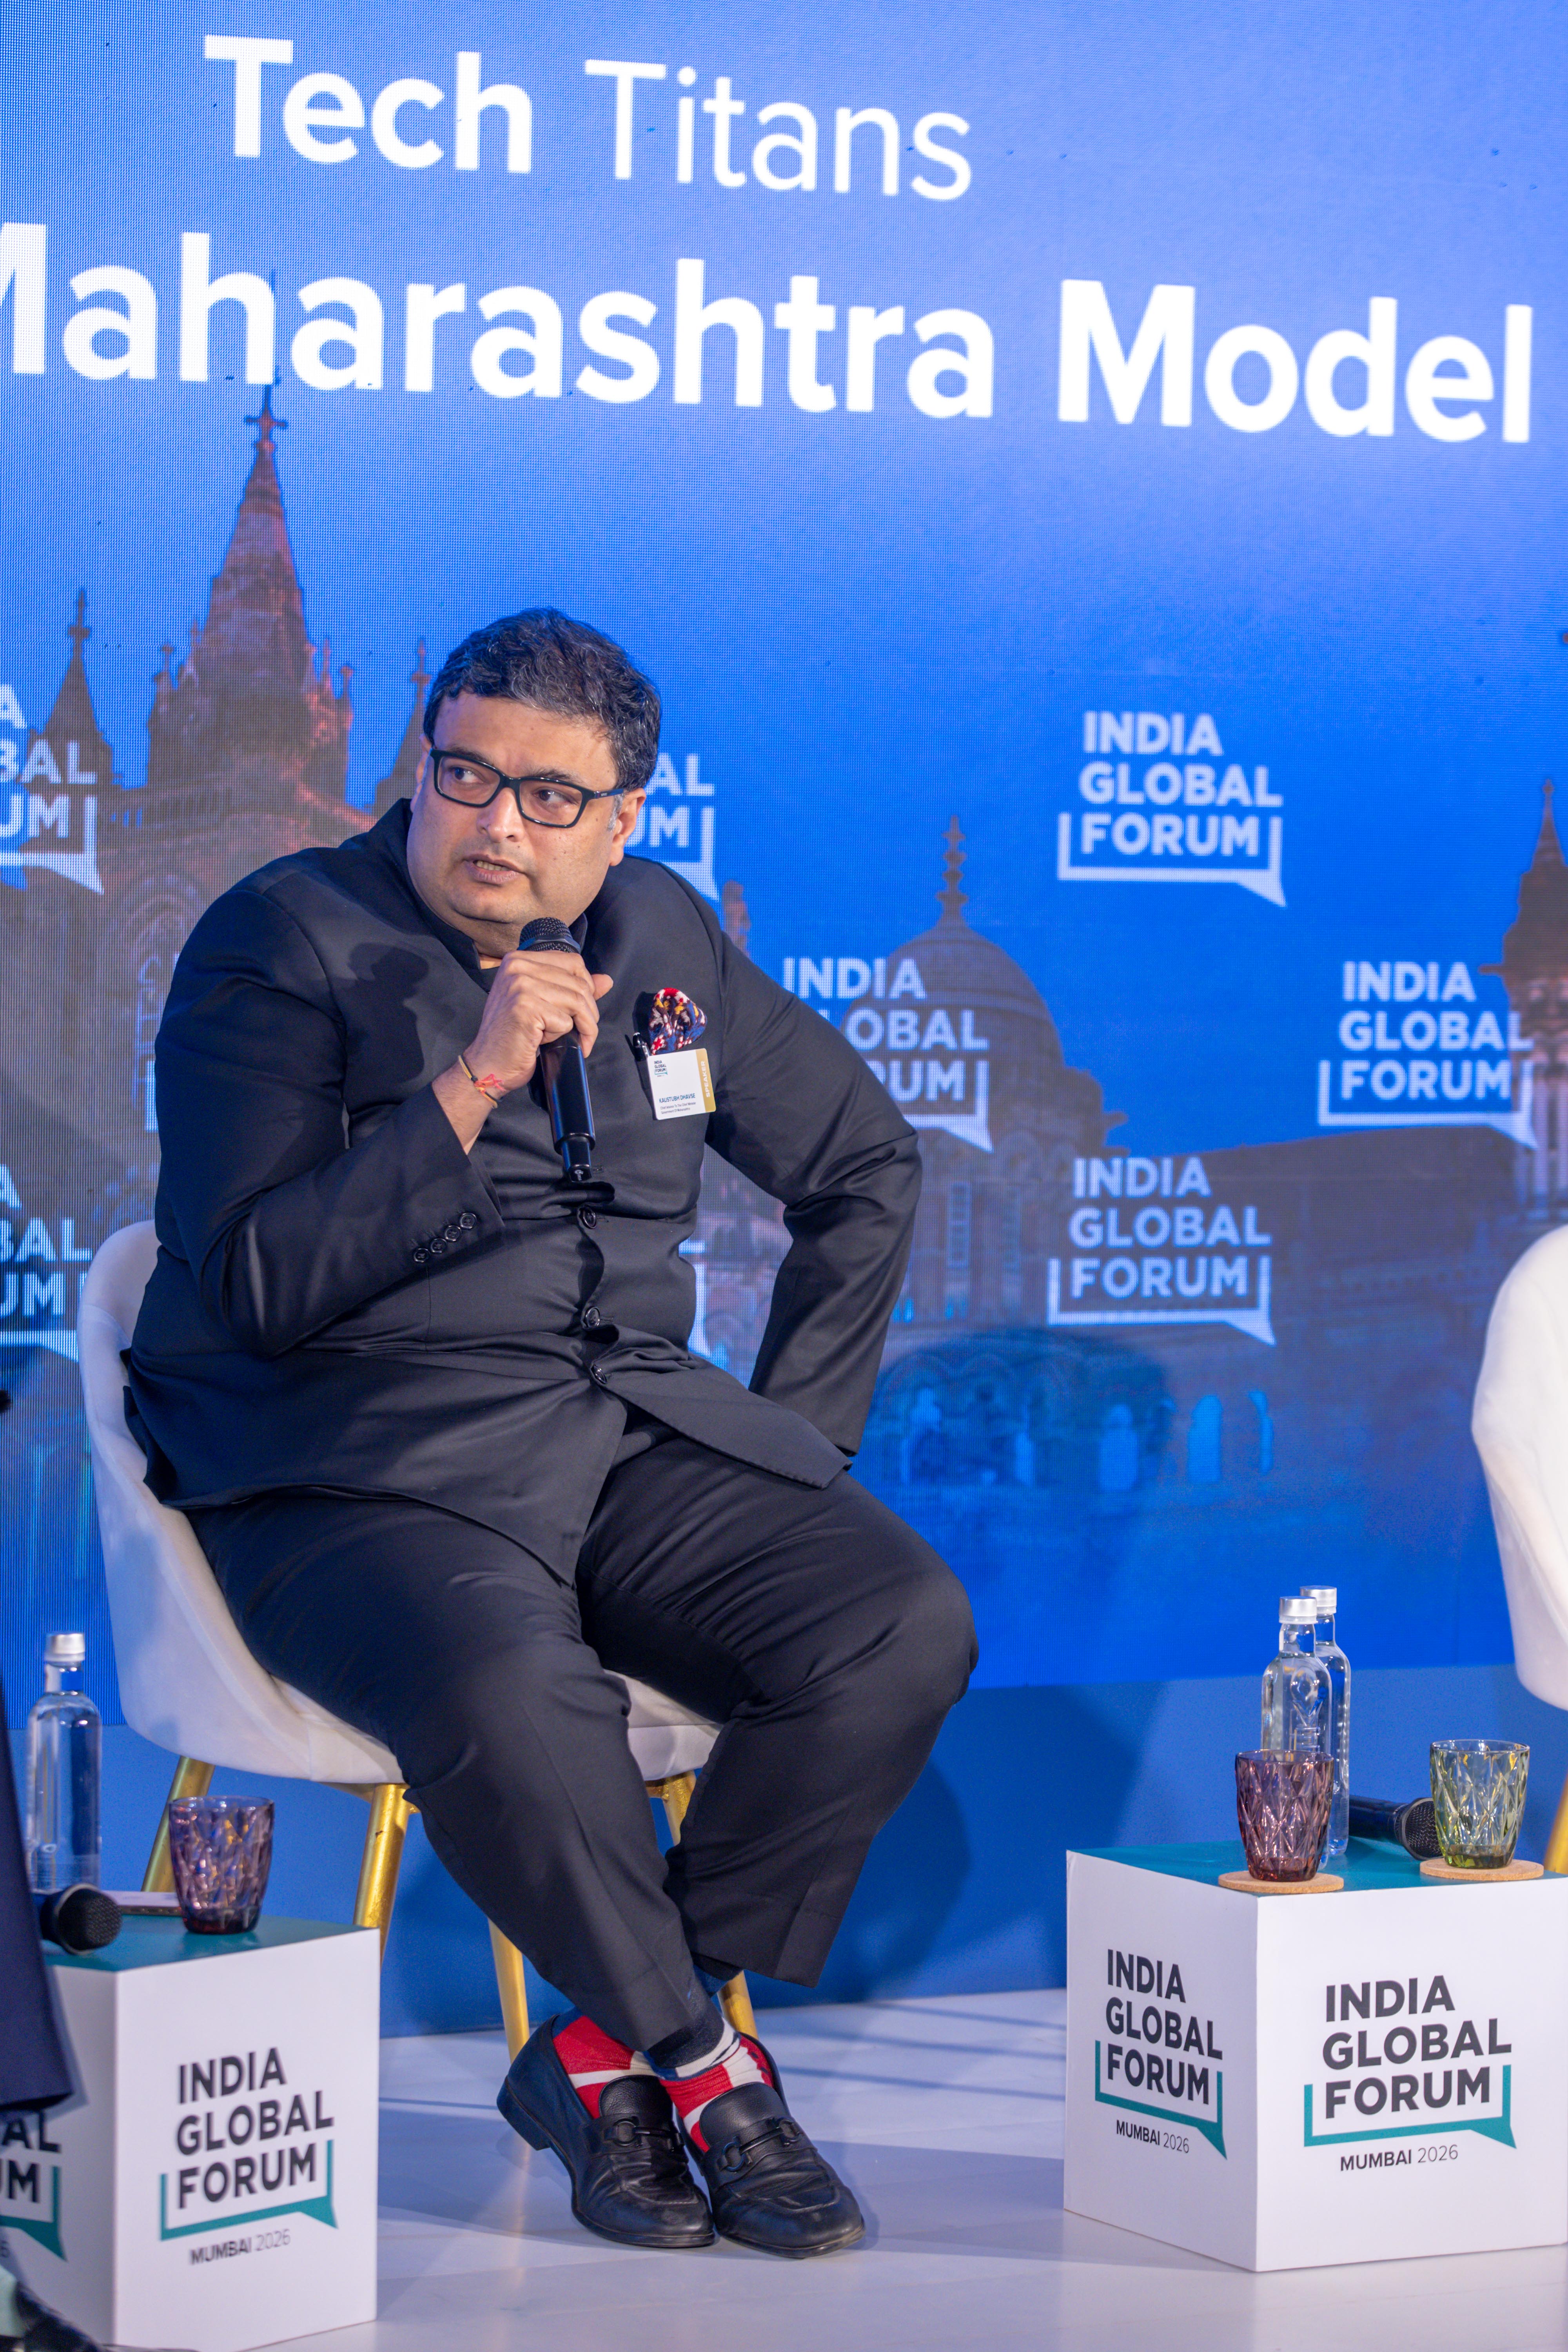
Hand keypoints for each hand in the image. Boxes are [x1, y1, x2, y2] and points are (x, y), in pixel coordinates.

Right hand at [433, 950, 613, 1153]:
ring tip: (569, 1039)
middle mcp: (517, 967)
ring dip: (581, 1027)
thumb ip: (573, 988)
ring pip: (577, 1001)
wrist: (488, 1065)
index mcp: (519, 959)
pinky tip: (544, 1042)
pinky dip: (562, 1036)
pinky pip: (565, 1020)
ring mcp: (520, 985)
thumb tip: (606, 980)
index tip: (581, 1010)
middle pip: (579, 982)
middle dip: (588, 1012)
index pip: (573, 962)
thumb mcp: (544, 1004)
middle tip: (581, 1032)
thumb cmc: (515, 1036)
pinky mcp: (525, 1007)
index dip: (586, 987)